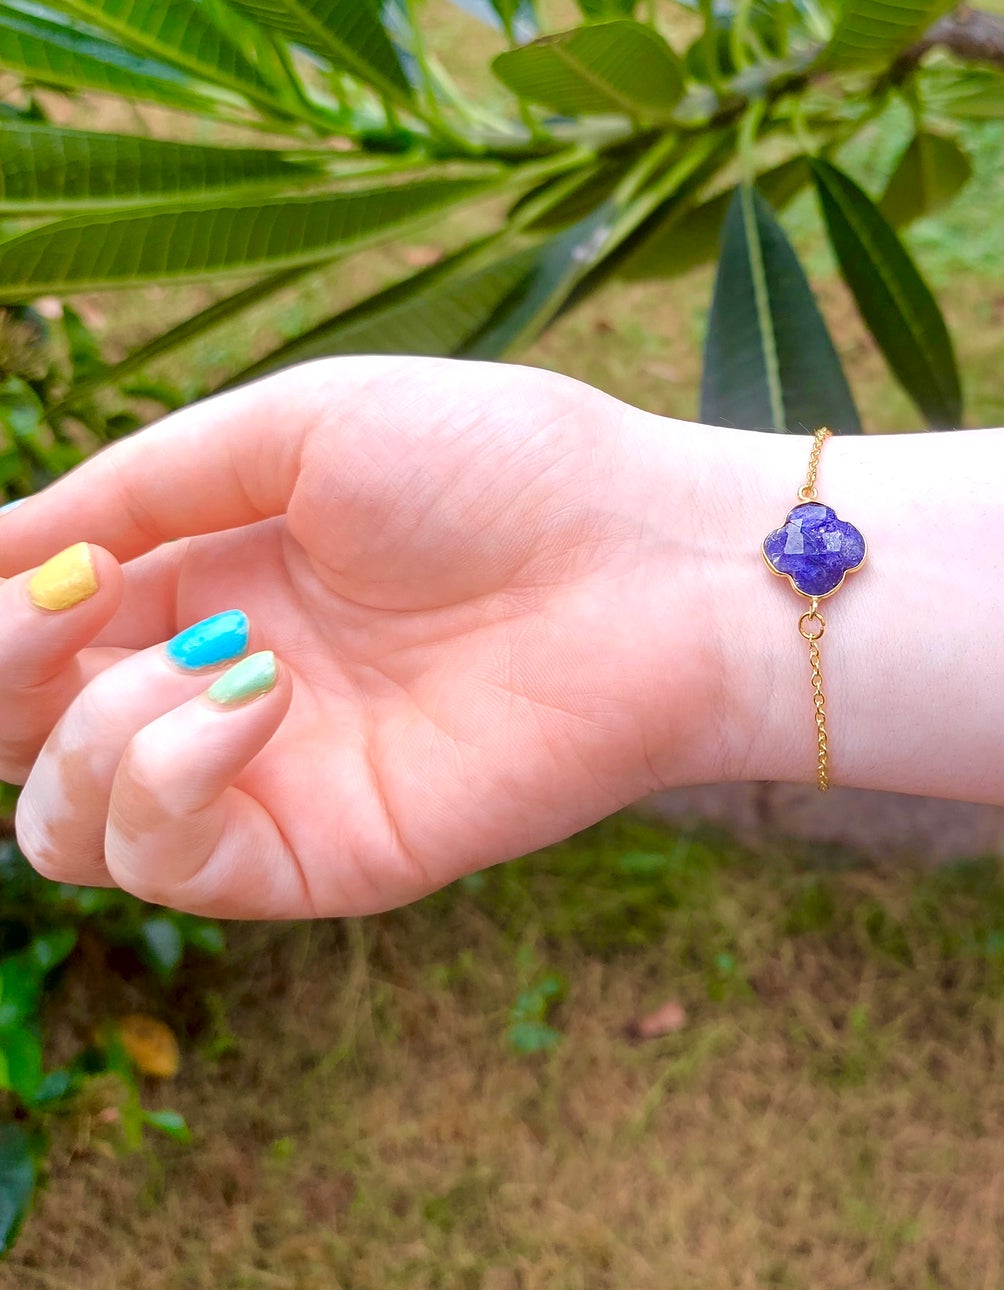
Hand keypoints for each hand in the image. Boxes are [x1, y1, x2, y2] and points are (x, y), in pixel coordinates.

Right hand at [0, 358, 797, 917]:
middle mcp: (217, 689)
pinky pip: (171, 861)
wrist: (652, 560)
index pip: (34, 634)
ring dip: (87, 731)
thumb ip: (141, 486)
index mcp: (207, 579)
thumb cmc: (503, 469)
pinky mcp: (323, 857)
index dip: (1, 614)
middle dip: (0, 679)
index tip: (36, 568)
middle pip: (21, 741)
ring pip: (68, 825)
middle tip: (60, 611)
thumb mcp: (297, 428)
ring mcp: (268, 781)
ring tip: (209, 650)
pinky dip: (167, 776)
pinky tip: (250, 692)